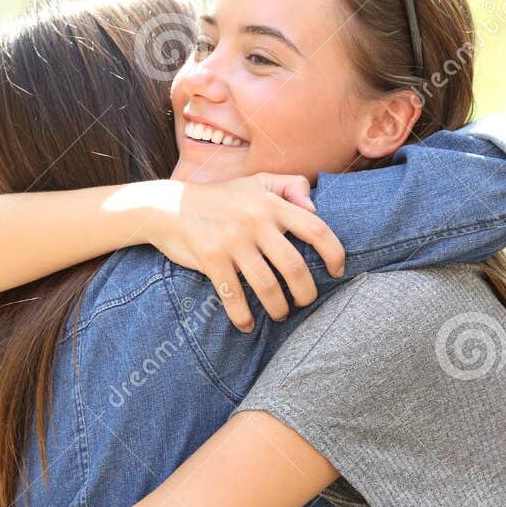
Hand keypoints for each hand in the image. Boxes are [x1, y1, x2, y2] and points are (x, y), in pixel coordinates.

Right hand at [148, 174, 345, 331]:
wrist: (168, 206)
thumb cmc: (219, 197)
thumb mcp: (256, 181)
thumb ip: (289, 186)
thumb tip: (316, 207)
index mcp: (271, 203)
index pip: (316, 228)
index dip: (335, 253)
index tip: (337, 272)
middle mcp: (255, 221)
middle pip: (294, 266)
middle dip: (306, 293)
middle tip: (304, 302)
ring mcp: (232, 241)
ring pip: (267, 286)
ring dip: (278, 308)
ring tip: (279, 314)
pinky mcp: (211, 258)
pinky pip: (233, 296)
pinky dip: (242, 316)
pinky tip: (246, 325)